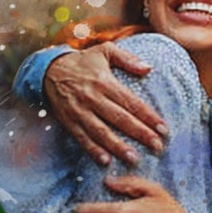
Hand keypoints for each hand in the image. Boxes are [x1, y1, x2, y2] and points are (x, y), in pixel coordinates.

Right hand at [45, 46, 168, 167]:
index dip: (149, 116)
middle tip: (157, 146)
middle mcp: (93, 98)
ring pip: (101, 131)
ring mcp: (80, 111)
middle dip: (140, 133)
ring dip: (118, 146)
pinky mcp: (68, 121)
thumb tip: (148, 68)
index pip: (131, 102)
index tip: (164, 129)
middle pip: (120, 118)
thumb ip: (127, 59)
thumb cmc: (83, 62)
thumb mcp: (104, 51)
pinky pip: (82, 137)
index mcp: (105, 82)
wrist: (47, 69)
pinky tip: (105, 161)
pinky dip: (93, 150)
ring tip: (134, 158)